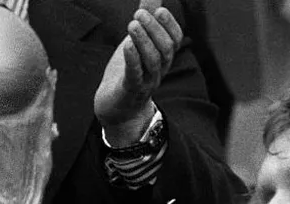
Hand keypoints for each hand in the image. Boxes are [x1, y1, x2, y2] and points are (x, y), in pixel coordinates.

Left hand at [94, 0, 182, 145]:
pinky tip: (126, 45)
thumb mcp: (135, 45)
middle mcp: (159, 71)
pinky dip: (133, 59)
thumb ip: (144, 23)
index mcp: (162, 59)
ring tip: (131, 25)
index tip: (158, 9)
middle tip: (138, 14)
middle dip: (153, 29)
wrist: (115, 108)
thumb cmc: (126, 73)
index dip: (169, 24)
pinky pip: (135, 75)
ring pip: (152, 61)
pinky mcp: (130, 91)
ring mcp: (146, 82)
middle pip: (165, 49)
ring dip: (143, 40)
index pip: (174, 40)